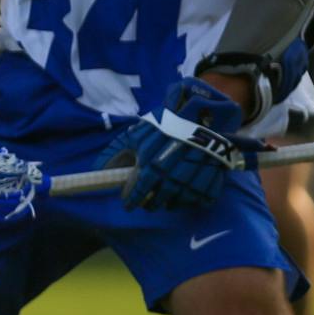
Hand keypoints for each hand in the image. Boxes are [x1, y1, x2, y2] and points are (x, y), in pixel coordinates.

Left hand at [103, 77, 249, 213]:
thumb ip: (116, 152)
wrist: (199, 110)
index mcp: (154, 152)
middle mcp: (175, 162)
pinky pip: (204, 195)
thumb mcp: (136, 133)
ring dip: (171, 203)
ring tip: (163, 203)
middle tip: (147, 204)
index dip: (133, 198)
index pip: (142, 184)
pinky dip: (193, 201)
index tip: (128, 205)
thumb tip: (98, 171)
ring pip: (183, 197)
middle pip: (162, 194)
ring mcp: (197, 167)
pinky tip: (184, 198)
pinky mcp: (215, 170)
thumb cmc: (162, 123)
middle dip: (152, 203)